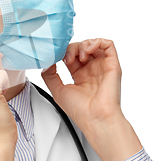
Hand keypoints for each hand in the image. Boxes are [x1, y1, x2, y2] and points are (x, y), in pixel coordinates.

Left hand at [41, 38, 141, 160]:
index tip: (57, 57)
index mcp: (80, 76)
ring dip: (83, 44)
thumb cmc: (80, 110)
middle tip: (67, 58)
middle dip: (72, 48)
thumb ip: (50, 75)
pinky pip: (108, 45)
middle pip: (81, 48)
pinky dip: (97, 42)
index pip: (72, 55)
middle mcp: (92, 70)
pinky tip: (89, 50)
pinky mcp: (112, 65)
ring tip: (79, 56)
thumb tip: (47, 61)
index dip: (63, 52)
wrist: (95, 118)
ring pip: (94, 44)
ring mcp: (102, 67)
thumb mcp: (58, 90)